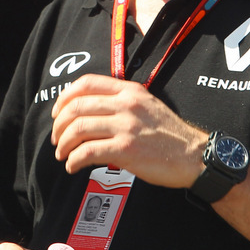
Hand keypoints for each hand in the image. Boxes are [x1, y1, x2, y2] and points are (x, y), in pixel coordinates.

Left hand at [50, 74, 208, 186]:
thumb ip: (121, 102)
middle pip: (77, 107)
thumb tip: (89, 111)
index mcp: (129, 90)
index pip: (86, 83)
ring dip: (63, 144)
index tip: (57, 112)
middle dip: (59, 125)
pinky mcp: (126, 149)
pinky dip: (74, 160)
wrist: (193, 155)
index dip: (64, 97)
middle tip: (56, 139)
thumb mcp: (147, 105)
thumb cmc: (169, 134)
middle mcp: (126, 104)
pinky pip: (87, 152)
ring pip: (78, 129)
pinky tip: (73, 167)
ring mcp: (126, 126)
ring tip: (62, 155)